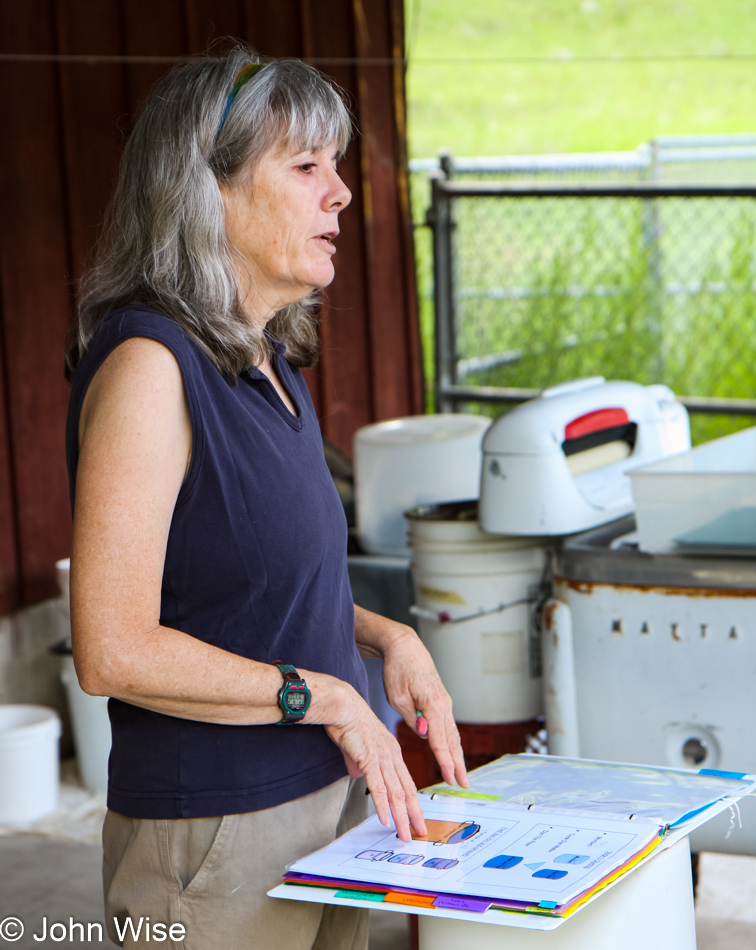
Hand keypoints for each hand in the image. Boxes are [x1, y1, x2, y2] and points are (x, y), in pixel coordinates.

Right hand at [322, 681, 426, 841]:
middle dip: (414, 814)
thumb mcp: (358, 747)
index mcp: (392, 751)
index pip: (406, 782)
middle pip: (407, 790)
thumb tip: (358, 776)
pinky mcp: (369, 759)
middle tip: (420, 832)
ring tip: (405, 833)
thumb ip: (360, 763)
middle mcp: (392, 755)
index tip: (417, 818)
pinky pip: (378, 787)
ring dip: (401, 816)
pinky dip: (382, 805)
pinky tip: (386, 819)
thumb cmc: (349, 722)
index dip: (413, 802)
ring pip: (395, 792)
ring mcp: (382, 758)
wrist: (343, 706)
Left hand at [382, 627, 468, 790]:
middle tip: (463, 784)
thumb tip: (425, 734)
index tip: (449, 778)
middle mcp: (443, 703)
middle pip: (452, 739)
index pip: (440, 739)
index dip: (445, 761)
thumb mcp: (397, 695)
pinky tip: (453, 753)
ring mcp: (445, 702)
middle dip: (458, 763)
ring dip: (457, 755)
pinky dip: (452, 741)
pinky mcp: (441, 701)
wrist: (405, 647)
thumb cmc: (398, 669)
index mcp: (432, 703)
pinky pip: (448, 725)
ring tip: (460, 774)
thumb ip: (411, 717)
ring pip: (453, 733)